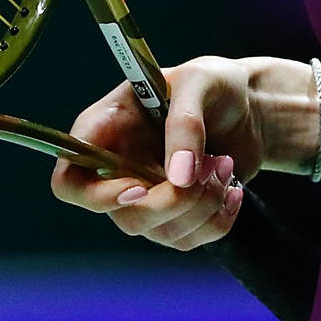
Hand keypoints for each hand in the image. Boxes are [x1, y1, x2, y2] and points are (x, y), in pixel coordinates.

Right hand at [49, 55, 262, 250]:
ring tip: (225, 164)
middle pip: (124, 216)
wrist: (251, 106)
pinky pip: (188, 240)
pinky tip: (232, 189)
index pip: (70, 181)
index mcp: (107, 129)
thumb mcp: (200, 80)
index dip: (96, 196)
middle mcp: (119, 168)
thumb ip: (185, 123)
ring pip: (160, 232)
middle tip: (210, 165)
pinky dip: (217, 220)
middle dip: (173, 201)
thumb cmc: (216, 84)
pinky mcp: (176, 214)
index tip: (140, 188)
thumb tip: (178, 178)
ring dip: (203, 204)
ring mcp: (147, 196)